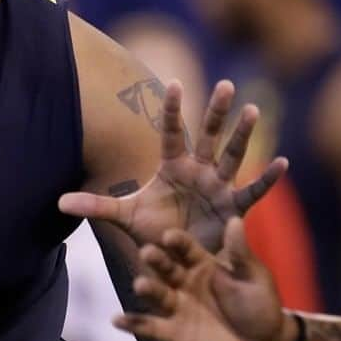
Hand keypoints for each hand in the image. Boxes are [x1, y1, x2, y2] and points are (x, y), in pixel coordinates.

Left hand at [59, 80, 287, 253]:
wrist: (176, 259)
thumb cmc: (153, 232)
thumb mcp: (123, 217)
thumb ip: (95, 205)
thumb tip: (58, 202)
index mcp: (173, 168)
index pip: (172, 133)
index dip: (174, 110)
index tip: (175, 81)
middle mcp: (198, 171)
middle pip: (208, 136)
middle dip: (217, 112)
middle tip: (227, 84)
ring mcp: (218, 187)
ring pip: (232, 156)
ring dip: (242, 135)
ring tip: (254, 109)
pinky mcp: (233, 209)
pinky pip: (251, 192)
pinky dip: (267, 179)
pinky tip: (282, 162)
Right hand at [113, 217, 296, 340]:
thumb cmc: (261, 304)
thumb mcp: (252, 276)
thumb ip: (239, 253)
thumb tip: (236, 219)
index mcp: (202, 263)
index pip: (186, 248)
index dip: (178, 242)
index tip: (169, 235)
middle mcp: (184, 281)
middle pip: (166, 268)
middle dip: (157, 261)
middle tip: (146, 252)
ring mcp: (177, 306)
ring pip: (157, 294)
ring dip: (146, 289)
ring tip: (138, 285)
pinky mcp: (172, 332)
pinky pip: (150, 326)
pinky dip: (132, 324)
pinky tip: (116, 320)